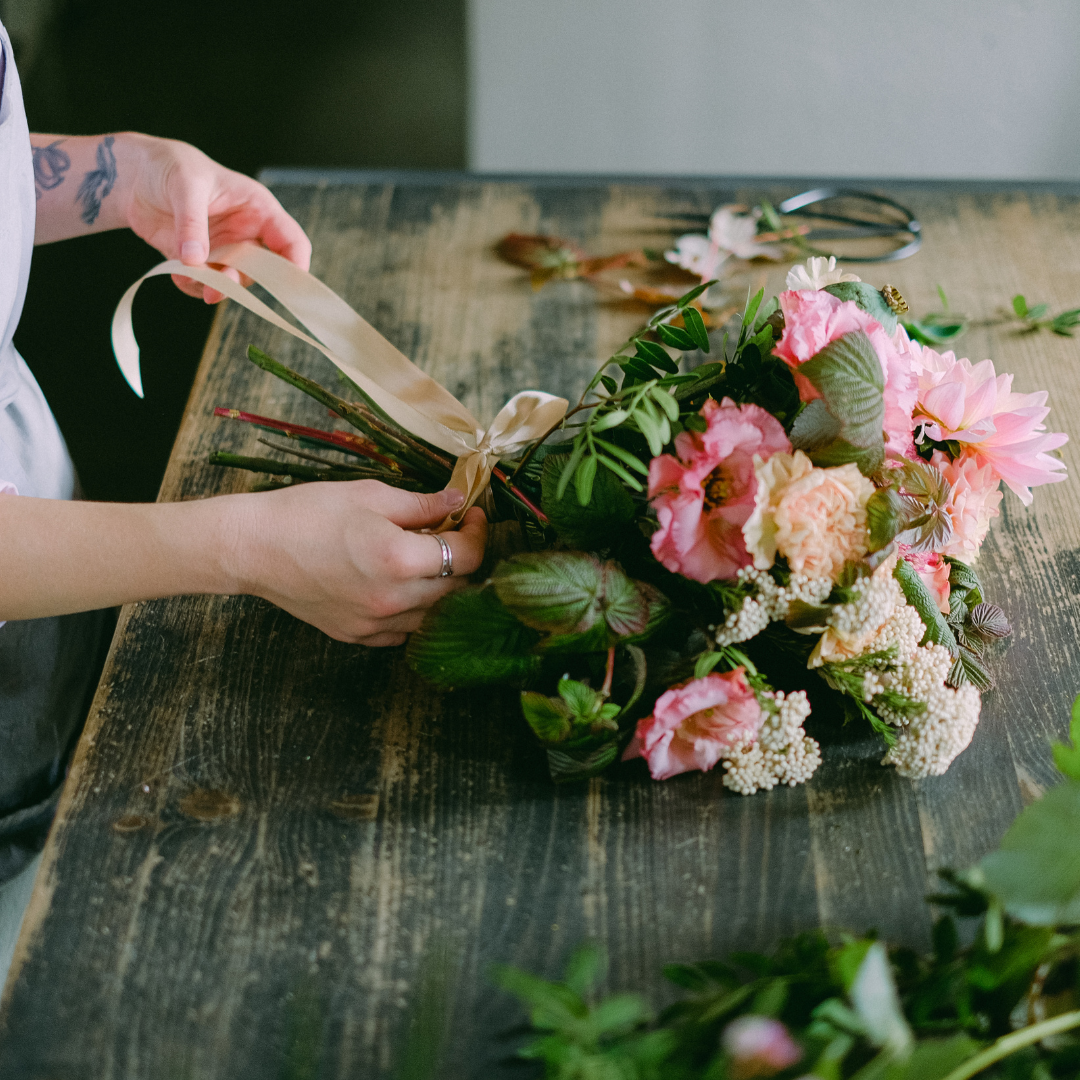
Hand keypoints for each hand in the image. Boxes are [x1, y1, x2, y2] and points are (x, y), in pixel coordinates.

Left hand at [122, 134, 310, 302]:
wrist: (135, 175)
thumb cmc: (170, 165)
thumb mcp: (185, 185)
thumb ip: (192, 223)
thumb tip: (196, 261)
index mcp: (258, 209)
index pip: (291, 242)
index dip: (295, 266)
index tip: (285, 287)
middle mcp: (246, 233)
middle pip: (262, 272)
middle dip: (241, 282)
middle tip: (216, 287)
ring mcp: (224, 249)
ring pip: (232, 282)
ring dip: (213, 286)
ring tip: (187, 275)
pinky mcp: (201, 261)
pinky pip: (204, 285)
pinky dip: (191, 286)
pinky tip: (175, 271)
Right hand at [228, 482, 487, 645]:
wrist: (254, 548)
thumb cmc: (308, 513)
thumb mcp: (370, 496)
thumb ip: (422, 504)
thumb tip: (459, 501)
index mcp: (399, 559)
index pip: (467, 556)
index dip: (477, 533)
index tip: (471, 516)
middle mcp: (393, 600)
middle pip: (457, 588)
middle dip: (462, 559)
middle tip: (449, 533)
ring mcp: (375, 623)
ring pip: (434, 615)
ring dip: (440, 588)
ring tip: (422, 560)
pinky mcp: (357, 635)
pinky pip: (403, 630)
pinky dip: (412, 610)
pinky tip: (398, 585)